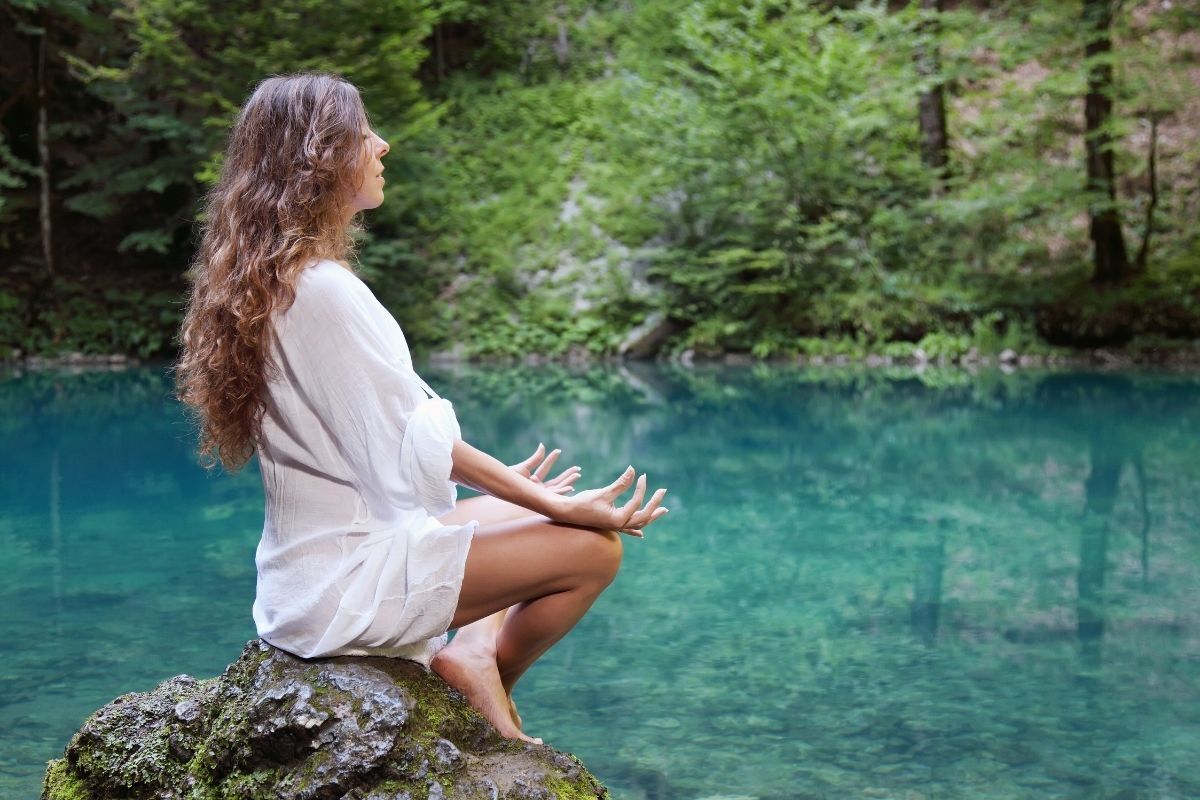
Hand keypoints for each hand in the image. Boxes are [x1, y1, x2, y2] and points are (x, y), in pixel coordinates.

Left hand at [508, 442, 580, 495]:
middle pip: (556, 480)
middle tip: (578, 468)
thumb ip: (535, 458)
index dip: (551, 459)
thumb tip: (542, 445)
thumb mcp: (524, 467)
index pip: (545, 468)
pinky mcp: (541, 500)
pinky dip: (563, 492)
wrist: (503, 488)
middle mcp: (538, 488)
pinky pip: (554, 496)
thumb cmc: (510, 479)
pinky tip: (571, 487)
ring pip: (558, 487)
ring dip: (568, 482)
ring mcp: (540, 494)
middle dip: (567, 475)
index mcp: (533, 480)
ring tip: (578, 474)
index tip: (558, 450)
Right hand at [553, 465, 668, 537]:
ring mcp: (616, 527)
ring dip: (651, 516)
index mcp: (619, 519)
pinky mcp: (610, 525)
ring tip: (662, 510)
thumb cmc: (583, 503)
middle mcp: (619, 525)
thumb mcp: (603, 493)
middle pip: (644, 517)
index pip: (637, 502)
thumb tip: (633, 470)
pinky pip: (627, 530)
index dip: (640, 488)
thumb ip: (620, 483)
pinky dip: (635, 530)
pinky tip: (641, 535)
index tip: (641, 475)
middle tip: (663, 491)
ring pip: (638, 523)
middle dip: (655, 504)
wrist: (566, 513)